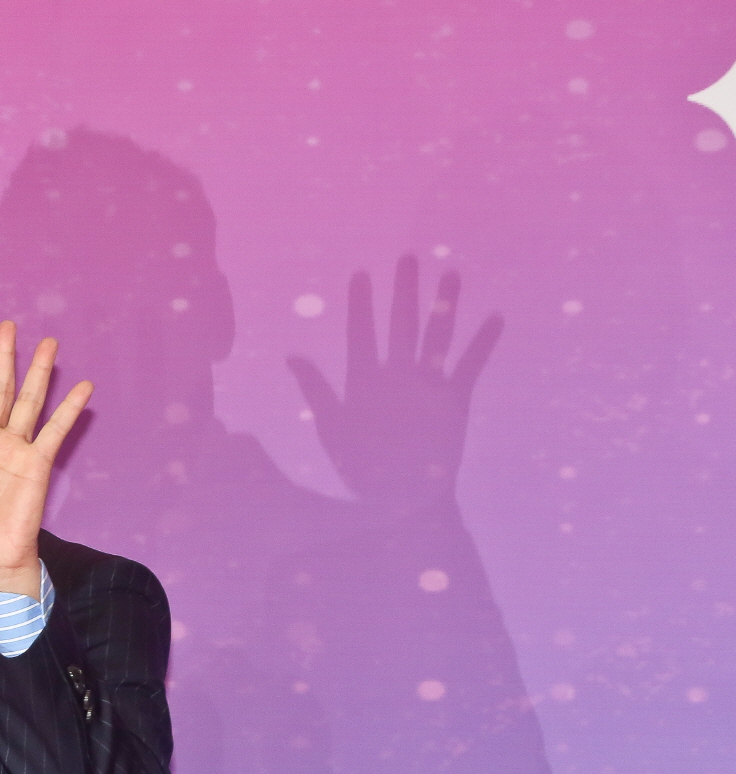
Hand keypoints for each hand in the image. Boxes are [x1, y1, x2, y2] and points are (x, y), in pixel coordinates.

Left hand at [287, 255, 501, 507]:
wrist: (397, 502)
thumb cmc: (359, 469)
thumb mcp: (332, 427)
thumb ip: (315, 389)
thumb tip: (291, 355)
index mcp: (364, 380)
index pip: (361, 333)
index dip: (360, 305)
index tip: (359, 273)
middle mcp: (396, 377)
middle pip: (401, 325)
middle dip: (403, 293)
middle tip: (407, 258)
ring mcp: (426, 387)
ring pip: (436, 338)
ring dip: (444, 307)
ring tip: (451, 274)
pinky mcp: (452, 402)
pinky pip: (469, 368)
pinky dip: (482, 345)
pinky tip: (494, 318)